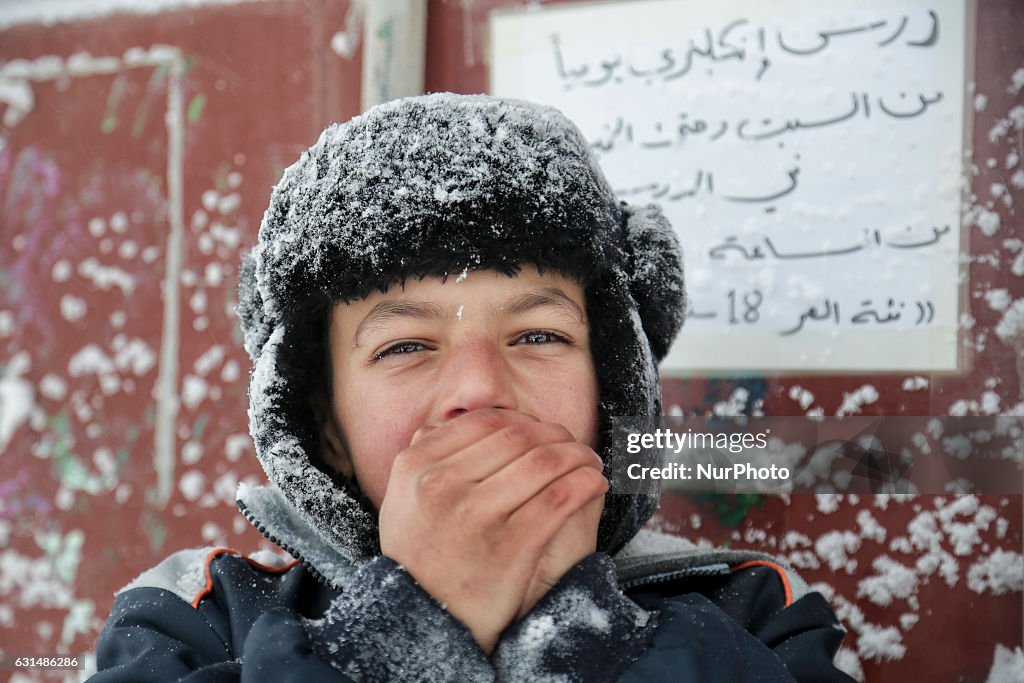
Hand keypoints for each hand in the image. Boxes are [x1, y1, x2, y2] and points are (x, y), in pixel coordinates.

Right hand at [378, 408, 607, 652]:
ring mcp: (473, 515)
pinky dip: (586, 485)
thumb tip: (464, 413)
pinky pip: (560, 498)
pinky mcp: (509, 546)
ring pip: (544, 463)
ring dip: (579, 456)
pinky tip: (595, 485)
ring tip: (590, 462)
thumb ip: (429, 453)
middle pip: (518, 437)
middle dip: (557, 436)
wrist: (428, 620)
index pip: (485, 422)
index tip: (541, 432)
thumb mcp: (404, 497)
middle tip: (575, 444)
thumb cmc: (422, 553)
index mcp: (416, 465)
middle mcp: (440, 485)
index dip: (523, 420)